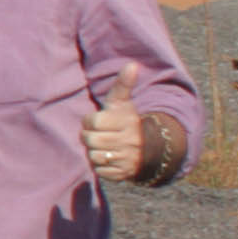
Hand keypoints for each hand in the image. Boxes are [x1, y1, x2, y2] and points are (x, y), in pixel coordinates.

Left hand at [83, 67, 146, 185]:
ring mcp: (127, 159)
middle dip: (90, 137)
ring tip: (105, 146)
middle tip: (100, 135)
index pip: (93, 122)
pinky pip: (99, 171)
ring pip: (93, 156)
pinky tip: (109, 159)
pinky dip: (100, 166)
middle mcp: (129, 141)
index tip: (99, 121)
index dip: (91, 122)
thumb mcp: (123, 102)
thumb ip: (123, 84)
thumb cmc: (126, 121)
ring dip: (94, 152)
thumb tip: (132, 64)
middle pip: (89, 140)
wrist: (148, 147)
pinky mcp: (123, 174)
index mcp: (126, 122)